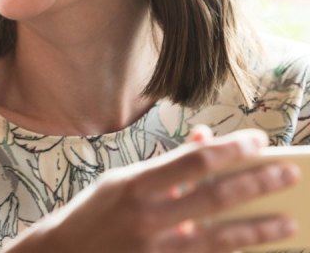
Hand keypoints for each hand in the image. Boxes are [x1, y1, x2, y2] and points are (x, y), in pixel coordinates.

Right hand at [5, 128, 298, 252]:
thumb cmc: (95, 213)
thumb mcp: (122, 181)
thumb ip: (166, 165)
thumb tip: (205, 140)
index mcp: (135, 184)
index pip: (194, 161)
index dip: (230, 149)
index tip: (258, 140)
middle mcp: (148, 216)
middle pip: (215, 197)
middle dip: (256, 183)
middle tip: (288, 173)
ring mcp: (156, 248)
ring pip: (220, 237)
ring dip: (258, 229)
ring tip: (287, 221)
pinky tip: (255, 248)